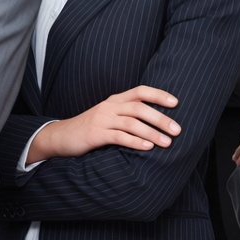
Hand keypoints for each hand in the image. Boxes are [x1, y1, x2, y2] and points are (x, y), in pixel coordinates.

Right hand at [28, 86, 179, 163]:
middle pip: (139, 107)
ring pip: (131, 122)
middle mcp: (109, 107)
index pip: (140, 91)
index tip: (176, 102)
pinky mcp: (95, 134)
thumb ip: (127, 115)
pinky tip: (147, 148)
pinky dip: (135, 142)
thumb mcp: (108, 116)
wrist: (61, 136)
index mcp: (114, 100)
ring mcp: (101, 120)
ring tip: (167, 143)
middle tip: (177, 130)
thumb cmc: (90, 128)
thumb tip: (157, 122)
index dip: (158, 95)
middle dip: (160, 118)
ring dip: (151, 132)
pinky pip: (118, 136)